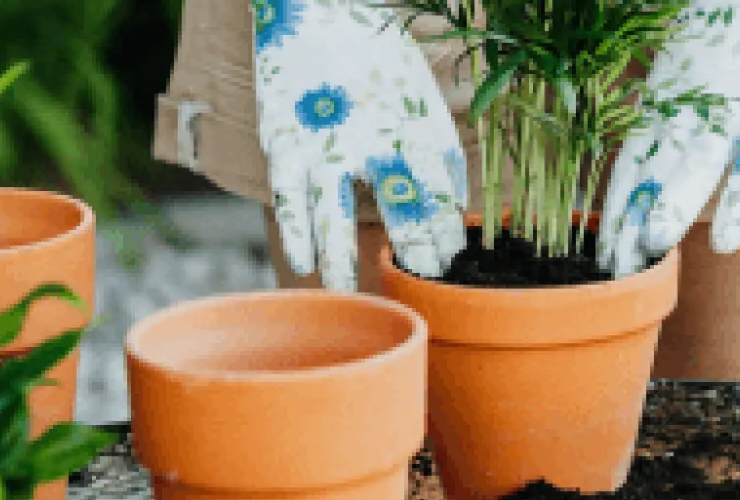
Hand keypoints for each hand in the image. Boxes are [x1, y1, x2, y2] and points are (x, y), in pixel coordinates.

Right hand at [253, 0, 468, 290]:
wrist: (316, 5)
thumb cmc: (375, 55)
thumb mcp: (420, 93)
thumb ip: (438, 147)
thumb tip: (456, 203)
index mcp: (413, 123)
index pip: (439, 196)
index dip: (445, 235)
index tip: (449, 262)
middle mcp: (372, 139)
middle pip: (399, 211)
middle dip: (412, 252)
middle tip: (418, 281)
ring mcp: (323, 143)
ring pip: (332, 217)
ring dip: (342, 261)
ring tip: (352, 291)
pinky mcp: (283, 141)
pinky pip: (288, 199)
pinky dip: (297, 233)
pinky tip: (303, 262)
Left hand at [598, 0, 739, 276]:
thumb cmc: (727, 26)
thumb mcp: (681, 64)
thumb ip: (662, 104)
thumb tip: (639, 141)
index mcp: (662, 105)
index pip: (628, 167)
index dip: (613, 211)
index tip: (597, 254)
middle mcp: (687, 115)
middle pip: (650, 176)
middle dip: (630, 222)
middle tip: (611, 269)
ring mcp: (729, 117)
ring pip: (692, 171)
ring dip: (669, 209)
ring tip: (650, 250)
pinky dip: (737, 205)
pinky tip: (724, 246)